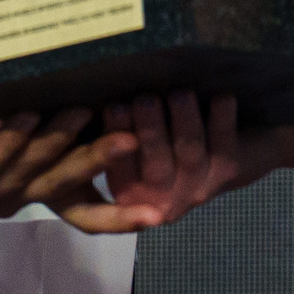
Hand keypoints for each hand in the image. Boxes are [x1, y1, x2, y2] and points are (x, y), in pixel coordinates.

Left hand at [0, 42, 134, 223]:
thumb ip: (32, 69)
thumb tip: (81, 27)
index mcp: (19, 172)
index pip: (77, 200)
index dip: (117, 208)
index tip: (161, 204)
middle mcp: (2, 193)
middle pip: (64, 186)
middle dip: (101, 162)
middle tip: (138, 135)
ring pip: (30, 177)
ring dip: (60, 147)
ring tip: (88, 112)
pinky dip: (8, 141)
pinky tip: (24, 116)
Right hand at [36, 90, 271, 232]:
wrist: (211, 154)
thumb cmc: (144, 139)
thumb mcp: (107, 142)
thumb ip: (89, 133)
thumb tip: (68, 101)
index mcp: (129, 194)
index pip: (119, 174)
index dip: (114, 146)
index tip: (111, 108)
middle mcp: (161, 200)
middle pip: (156, 169)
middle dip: (151, 132)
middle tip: (144, 98)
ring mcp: (195, 190)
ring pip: (190, 157)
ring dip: (184, 123)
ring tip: (177, 93)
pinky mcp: (224, 175)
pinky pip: (225, 149)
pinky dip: (222, 122)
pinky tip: (221, 97)